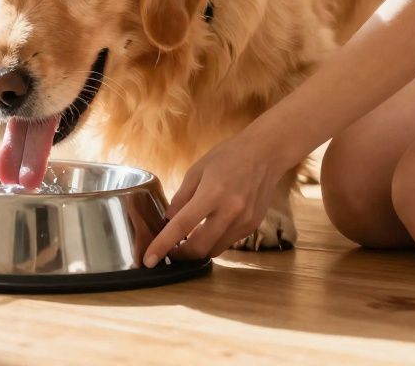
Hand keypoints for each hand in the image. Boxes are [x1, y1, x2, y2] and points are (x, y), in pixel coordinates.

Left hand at [142, 130, 284, 265]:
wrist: (265, 154)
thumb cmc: (227, 157)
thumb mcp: (197, 170)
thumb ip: (181, 197)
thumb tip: (168, 221)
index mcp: (212, 193)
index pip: (182, 225)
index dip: (163, 244)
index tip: (149, 260)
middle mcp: (230, 211)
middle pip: (199, 247)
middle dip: (180, 254)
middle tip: (169, 251)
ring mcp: (244, 221)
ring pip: (214, 250)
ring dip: (198, 250)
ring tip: (187, 241)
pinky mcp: (252, 227)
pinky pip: (227, 242)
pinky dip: (214, 241)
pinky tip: (208, 230)